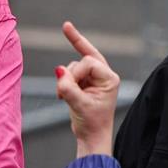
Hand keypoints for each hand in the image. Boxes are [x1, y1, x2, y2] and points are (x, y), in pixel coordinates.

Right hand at [55, 21, 120, 157]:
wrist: (92, 137)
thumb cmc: (92, 123)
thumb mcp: (79, 105)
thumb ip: (68, 87)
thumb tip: (59, 70)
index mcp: (109, 80)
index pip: (89, 63)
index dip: (76, 72)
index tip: (68, 86)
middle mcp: (103, 77)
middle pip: (87, 55)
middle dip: (76, 47)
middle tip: (65, 30)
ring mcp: (94, 80)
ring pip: (75, 66)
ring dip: (66, 79)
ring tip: (64, 96)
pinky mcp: (84, 84)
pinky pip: (71, 74)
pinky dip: (64, 82)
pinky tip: (62, 95)